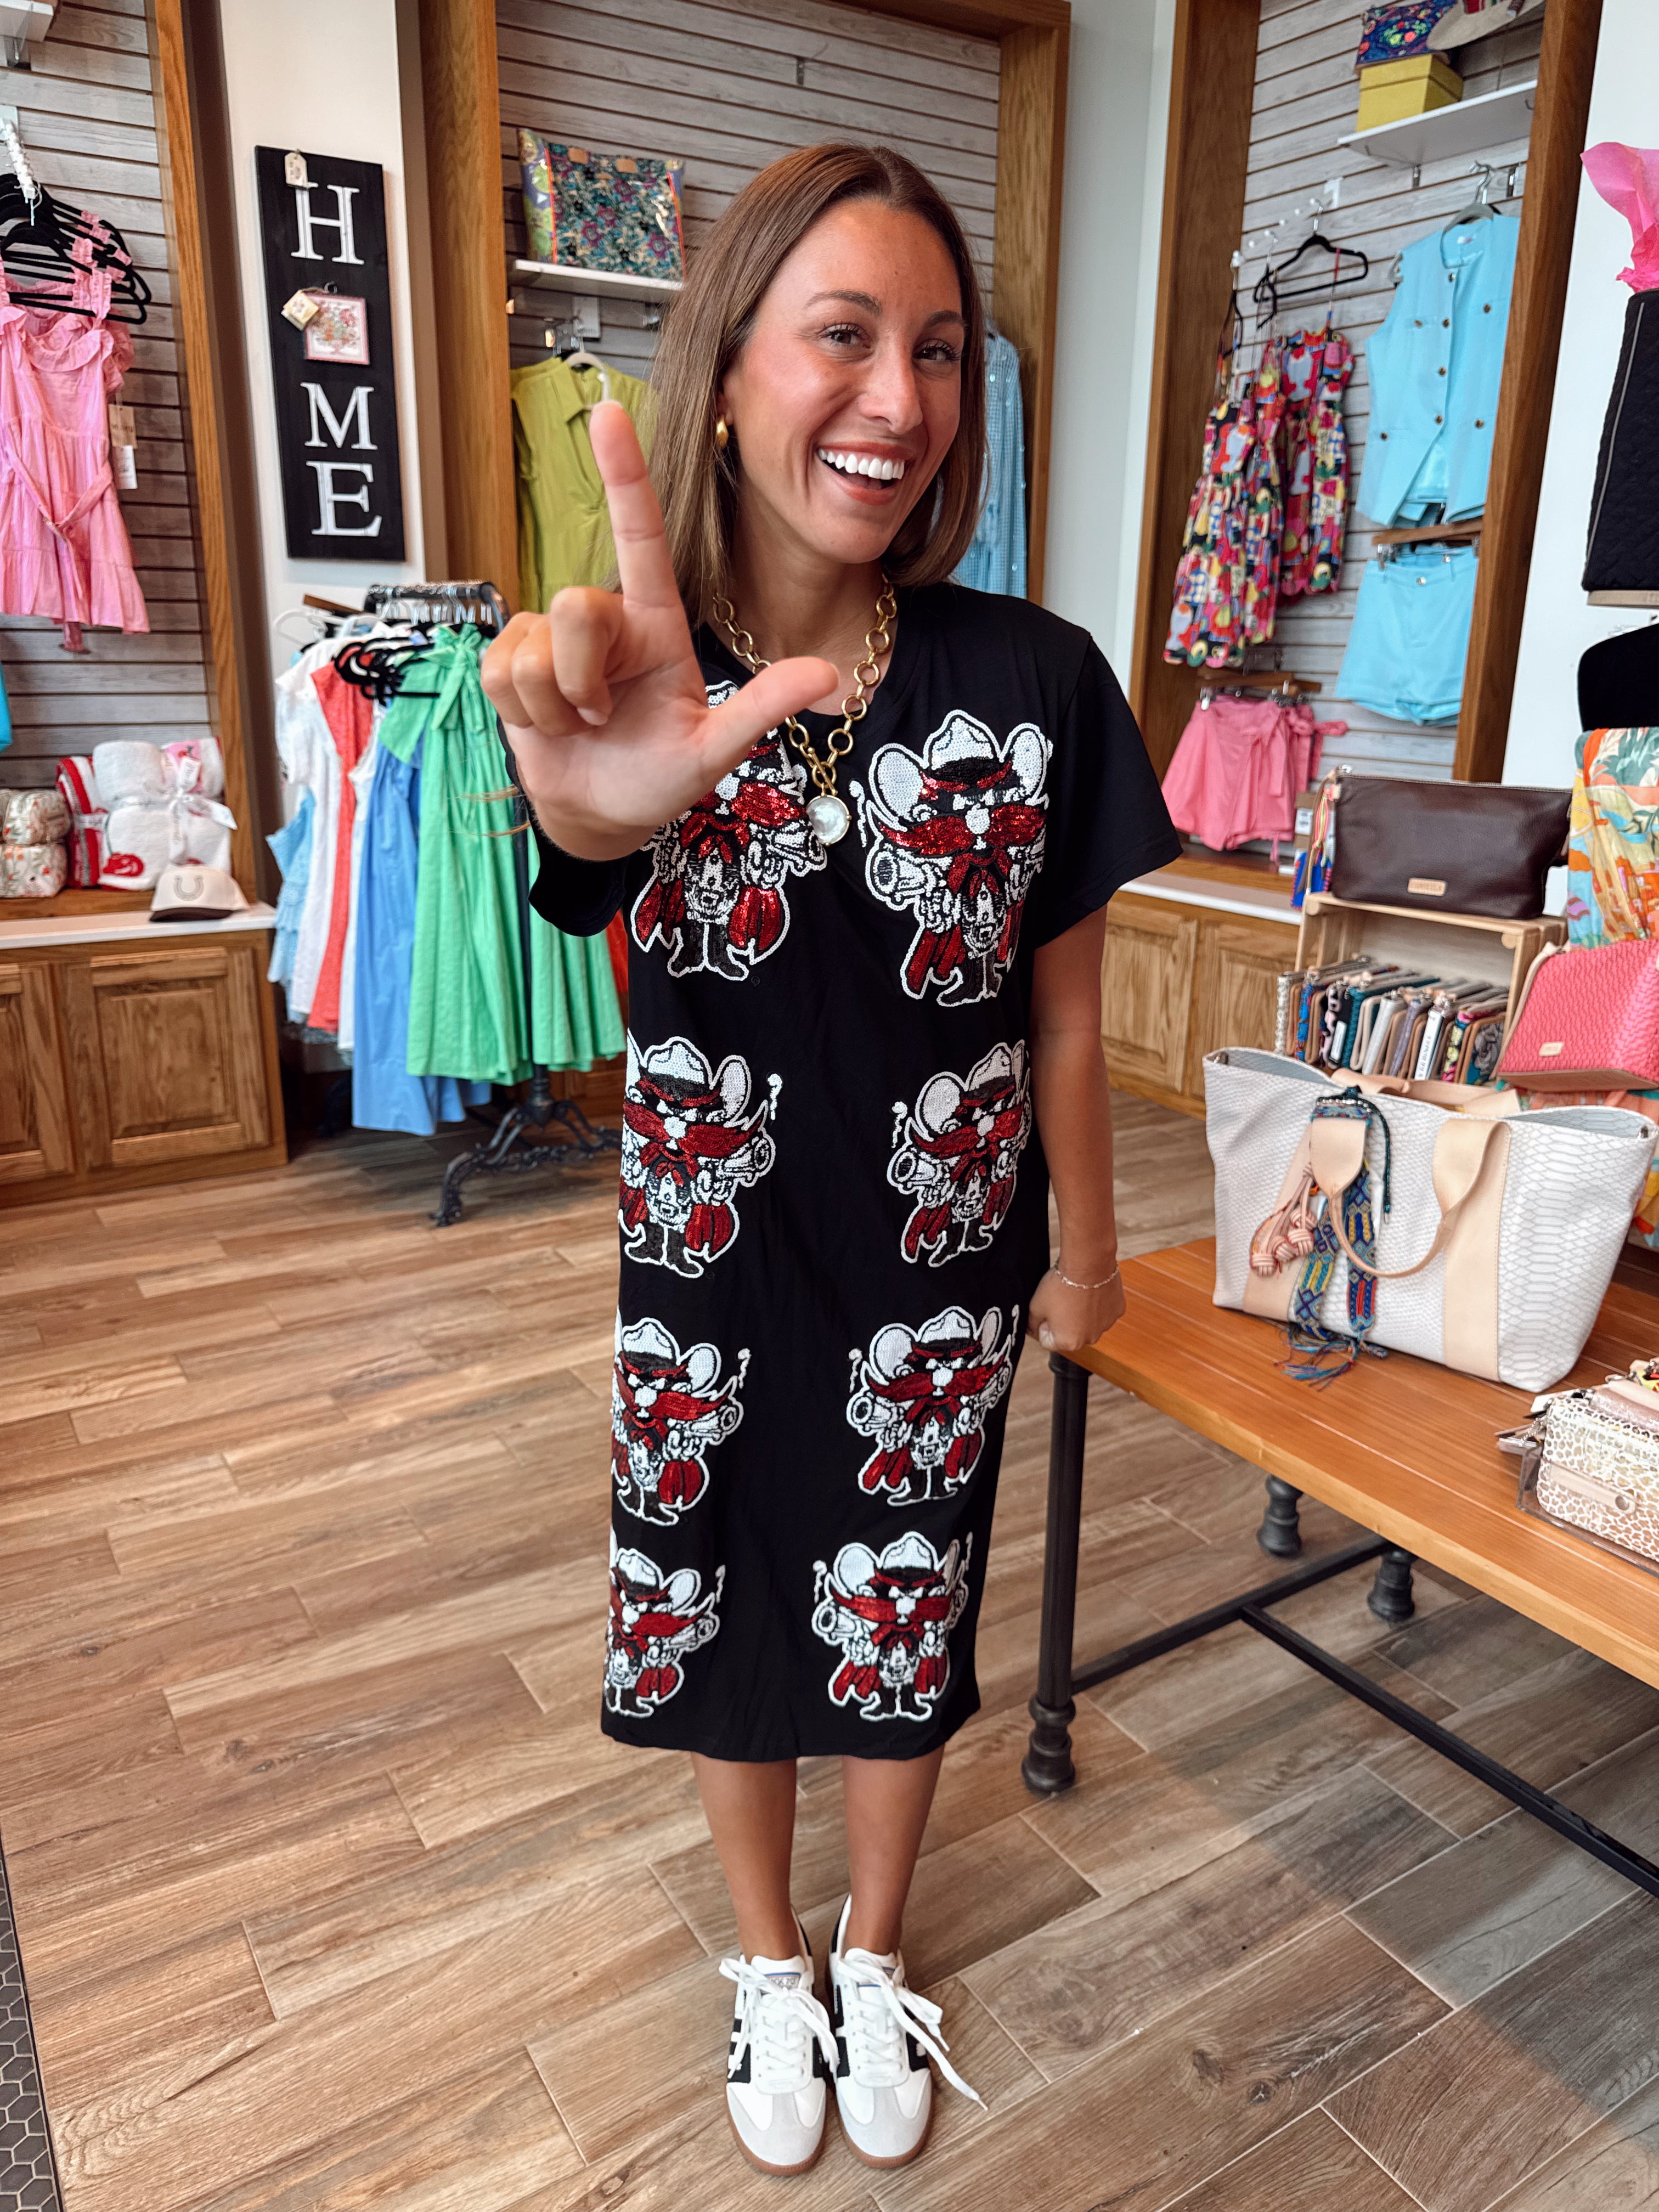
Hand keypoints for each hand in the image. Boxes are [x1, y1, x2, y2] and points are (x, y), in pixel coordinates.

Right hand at [480, 403, 836, 859]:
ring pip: (535, 648)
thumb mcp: (713, 752)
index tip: (609, 411)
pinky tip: (547, 726)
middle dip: (584, 678)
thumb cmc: (657, 777)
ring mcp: (553, 641)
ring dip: (556, 706)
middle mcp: (603, 621)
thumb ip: (761, 709)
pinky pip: (501, 671)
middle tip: (603, 718)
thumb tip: (826, 674)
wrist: (599, 815)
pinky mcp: (511, 664)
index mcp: (655, 623)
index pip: (640, 535)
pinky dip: (526, 713)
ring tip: (580, 727)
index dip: (624, 474)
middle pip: (576, 606)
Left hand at [1026, 1267, 1125, 1356]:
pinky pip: (1102, 1311)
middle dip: (1063, 1321)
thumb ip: (1031, 1323)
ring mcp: (1106, 1325)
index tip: (1046, 1309)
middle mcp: (1090, 1339)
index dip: (1042, 1324)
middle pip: (1069, 1333)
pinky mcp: (1117, 1310)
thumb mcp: (1035, 1305)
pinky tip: (1090, 1290)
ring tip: (1076, 1293)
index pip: (1047, 1341)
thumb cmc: (1060, 1285)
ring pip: (1088, 1322)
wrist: (1087, 1263)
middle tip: (1061, 1300)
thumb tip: (1031, 1330)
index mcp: (1069, 1343)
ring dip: (1081, 1313)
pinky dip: (1096, 1303)